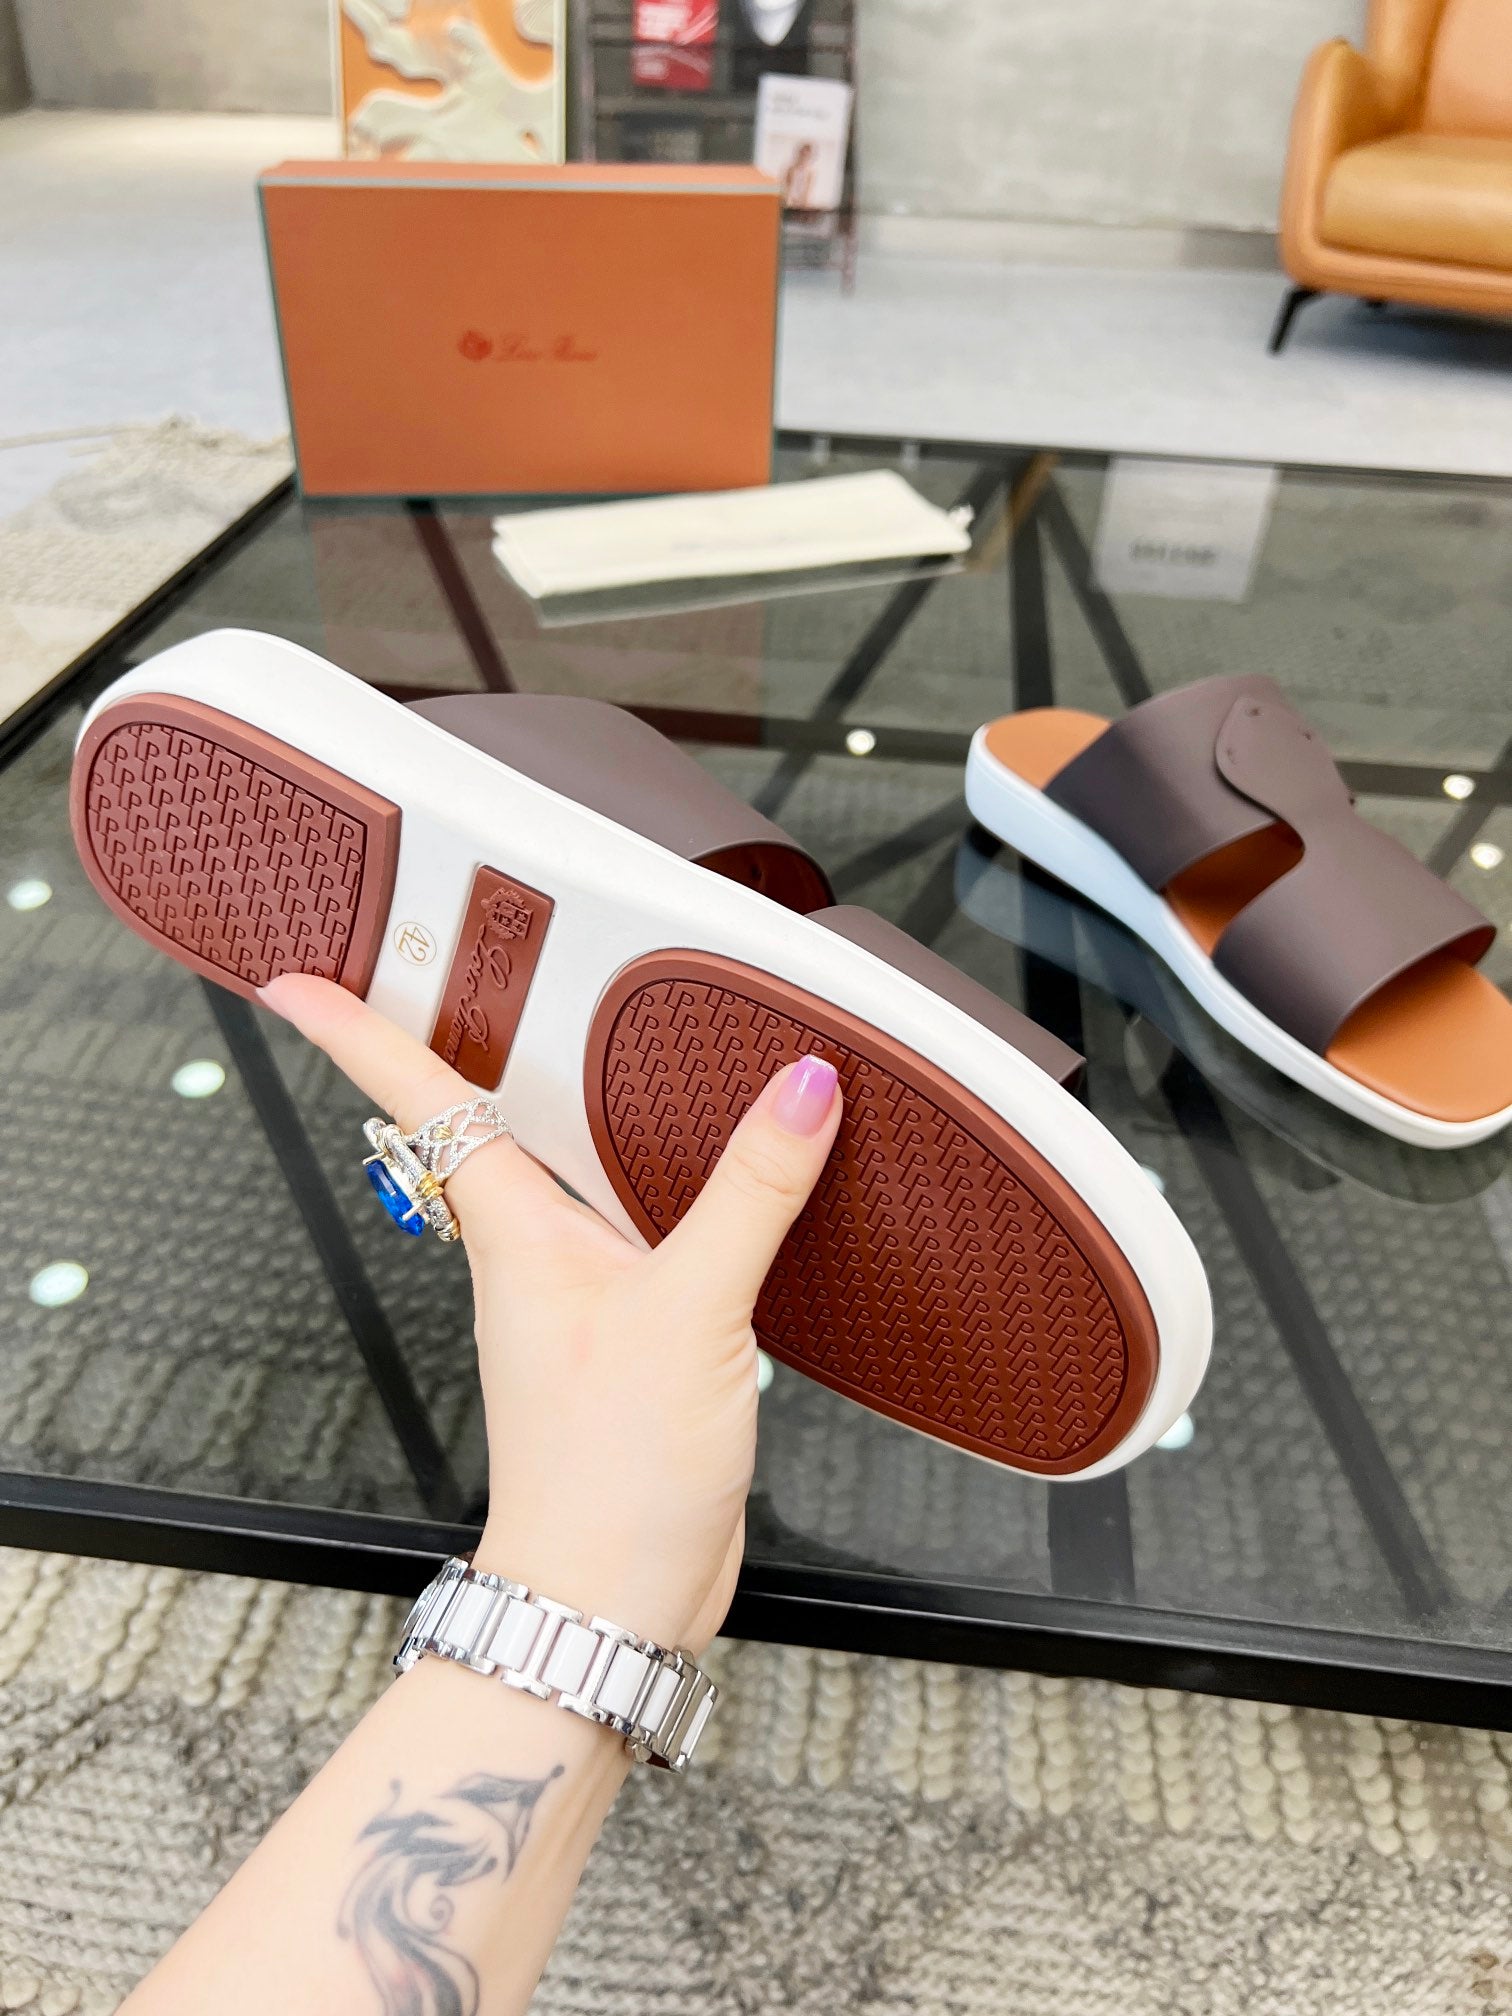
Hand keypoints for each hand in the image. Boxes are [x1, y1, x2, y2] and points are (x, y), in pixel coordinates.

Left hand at [260, 975, 841, 1653]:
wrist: (608, 1598)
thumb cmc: (607, 1479)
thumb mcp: (688, 1313)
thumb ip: (747, 1194)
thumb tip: (799, 1091)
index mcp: (515, 1227)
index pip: (418, 1099)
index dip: (355, 1031)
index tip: (302, 980)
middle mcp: (532, 1249)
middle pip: (482, 1118)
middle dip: (463, 1038)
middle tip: (451, 960)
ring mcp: (575, 1291)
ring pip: (562, 1166)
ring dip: (568, 1104)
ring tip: (581, 1032)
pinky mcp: (628, 1329)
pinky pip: (633, 1224)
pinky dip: (656, 1179)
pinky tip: (702, 1172)